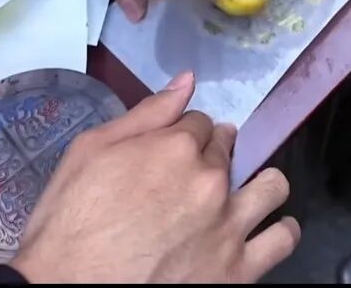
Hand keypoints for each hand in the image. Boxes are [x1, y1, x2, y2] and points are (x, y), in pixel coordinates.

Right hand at [10, 72, 299, 282]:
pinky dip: (280, 230)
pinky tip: (267, 229)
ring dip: (260, 185)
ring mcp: (229, 227)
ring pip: (272, 188)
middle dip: (215, 155)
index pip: (200, 123)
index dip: (186, 133)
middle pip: (229, 151)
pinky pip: (282, 240)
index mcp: (176, 148)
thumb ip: (145, 114)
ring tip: (246, 196)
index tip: (174, 149)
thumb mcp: (90, 152)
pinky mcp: (239, 270)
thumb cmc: (68, 223)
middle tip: (194, 176)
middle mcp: (211, 182)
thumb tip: (186, 81)